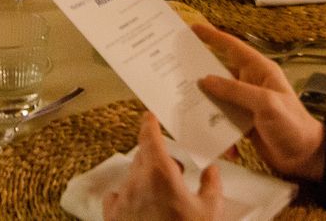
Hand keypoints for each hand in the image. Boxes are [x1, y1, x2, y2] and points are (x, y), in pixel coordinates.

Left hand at [103, 113, 223, 220]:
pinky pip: (116, 197)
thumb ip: (212, 185)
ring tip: (162, 194)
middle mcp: (136, 181)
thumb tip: (211, 170)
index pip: (149, 137)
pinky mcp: (113, 218)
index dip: (149, 123)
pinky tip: (139, 206)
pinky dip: (126, 196)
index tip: (150, 115)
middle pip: (142, 156)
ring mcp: (122, 200)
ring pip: (131, 177)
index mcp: (159, 172)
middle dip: (156, 157)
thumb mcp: (210, 211)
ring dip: (144, 178)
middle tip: (174, 169)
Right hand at [193, 24, 325, 181]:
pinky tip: (214, 140)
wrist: (304, 157)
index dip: (212, 36)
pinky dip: (217, 130)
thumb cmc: (292, 125)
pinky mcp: (243, 123)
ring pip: (218, 98)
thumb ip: (236, 91)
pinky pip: (222, 120)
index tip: (192, 28)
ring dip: (205, 105)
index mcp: (259, 71)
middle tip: (175, 69)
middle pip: (220, 73)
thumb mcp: (265, 104)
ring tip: (185, 106)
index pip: (232, 47)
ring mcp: (246, 104)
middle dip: (200, 73)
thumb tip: (205, 80)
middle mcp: (251, 84)